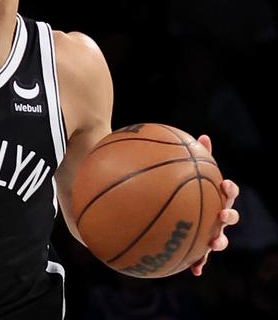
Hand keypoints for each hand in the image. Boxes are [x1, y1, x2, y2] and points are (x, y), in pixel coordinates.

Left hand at [190, 134, 239, 275]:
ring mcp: (211, 231)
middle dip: (229, 215)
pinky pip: (201, 257)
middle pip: (230, 215)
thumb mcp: (191, 172)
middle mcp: (218, 214)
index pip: (228, 191)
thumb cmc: (187, 187)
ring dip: (218, 241)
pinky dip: (199, 264)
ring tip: (213, 243)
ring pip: (220, 238)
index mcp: (217, 196)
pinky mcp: (200, 247)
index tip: (224, 184)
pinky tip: (195, 271)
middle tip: (222, 214)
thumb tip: (203, 136)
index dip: (229, 188)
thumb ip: (198, 156)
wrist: (177, 208)